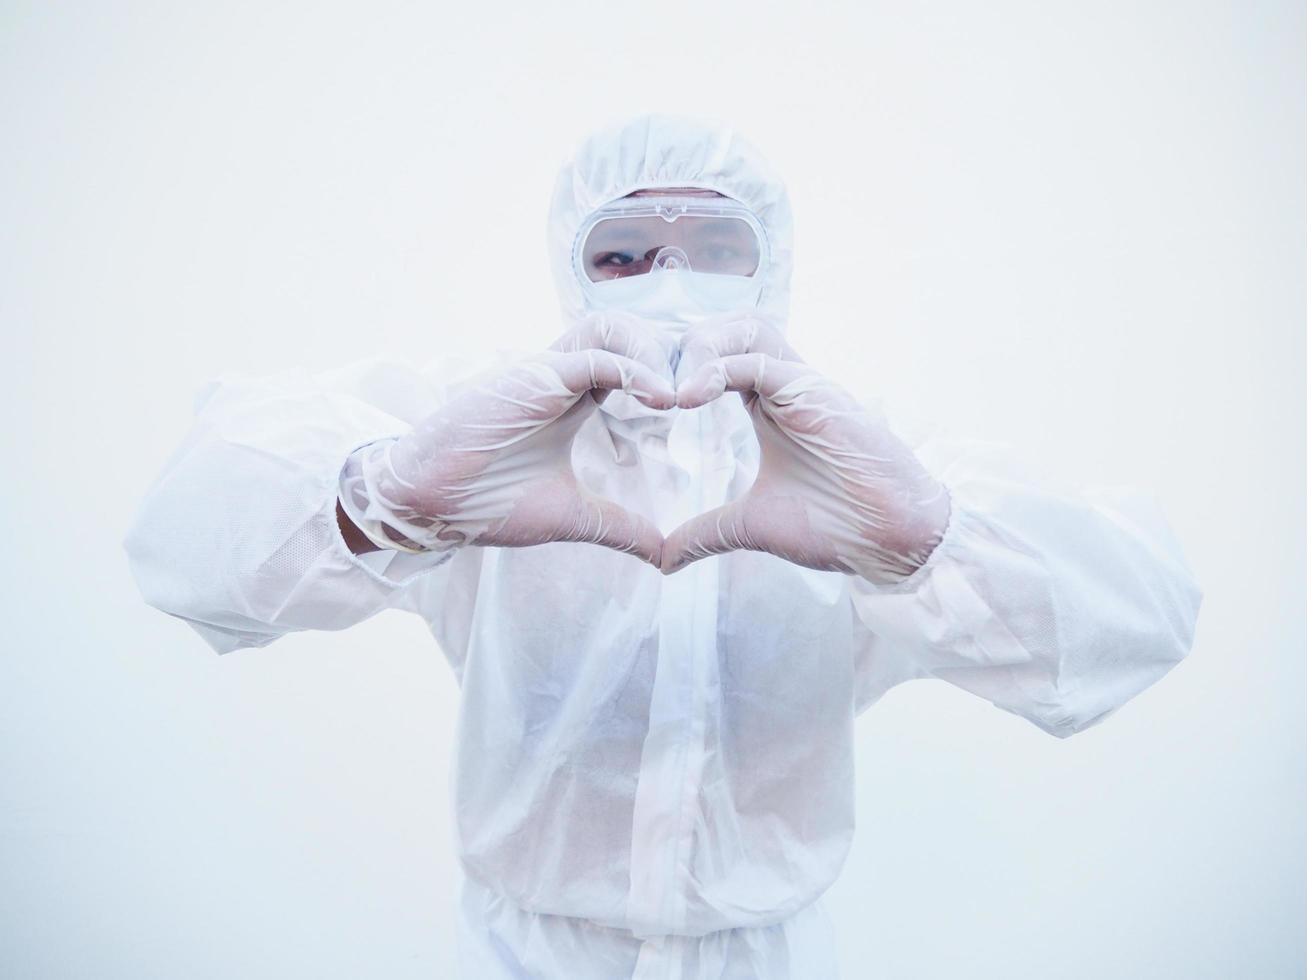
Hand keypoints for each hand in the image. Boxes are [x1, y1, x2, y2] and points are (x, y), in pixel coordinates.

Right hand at [340, 313, 675, 565]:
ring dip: (653, 352)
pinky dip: (632, 369)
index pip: (630, 360)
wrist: (428, 504)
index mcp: (571, 399)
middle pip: (626, 331)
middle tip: (703, 390)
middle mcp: (560, 377)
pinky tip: (661, 399)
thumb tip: (663, 554)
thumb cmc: (486, 502)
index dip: (668, 372)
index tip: (702, 404)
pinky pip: (592, 356)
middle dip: (670, 351)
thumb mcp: (572, 516)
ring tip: (680, 394)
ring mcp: (544, 372)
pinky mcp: (531, 377)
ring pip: (610, 328)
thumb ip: (620, 527)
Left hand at [661, 316, 951, 581]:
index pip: (718, 355)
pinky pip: (760, 360)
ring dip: (699, 348)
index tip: (639, 394)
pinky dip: (719, 369)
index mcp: (770, 403)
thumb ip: (705, 533)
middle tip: (644, 384)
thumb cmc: (837, 526)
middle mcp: (786, 384)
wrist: (892, 540)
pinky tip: (688, 398)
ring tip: (667, 390)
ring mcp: (803, 384)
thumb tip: (663, 560)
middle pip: (728, 327)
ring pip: (745, 328)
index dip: (677, 364)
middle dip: (682, 346)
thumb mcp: (751, 527)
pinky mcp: (814, 391)